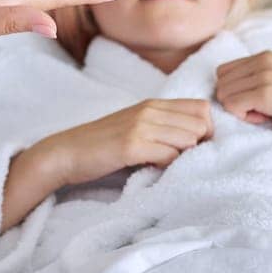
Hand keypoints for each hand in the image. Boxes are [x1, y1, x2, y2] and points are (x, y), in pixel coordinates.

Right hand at [30, 98, 213, 189]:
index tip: (192, 148)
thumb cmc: (102, 145)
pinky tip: (152, 169)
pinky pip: (169, 156)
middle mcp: (149, 110)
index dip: (205, 130)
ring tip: (164, 165)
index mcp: (153, 103)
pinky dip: (167, 166)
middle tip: (179, 160)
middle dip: (198, 146)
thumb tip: (196, 140)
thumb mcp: (136, 126)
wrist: (66, 152)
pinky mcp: (131, 145)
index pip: (202, 108)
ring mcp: (140, 126)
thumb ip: (162, 126)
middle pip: (201, 124)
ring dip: (182, 157)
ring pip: (189, 140)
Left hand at [213, 50, 271, 181]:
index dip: (236, 91)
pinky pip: (232, 105)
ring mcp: (265, 76)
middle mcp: (263, 60)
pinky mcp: (268, 94)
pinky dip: (245, 117)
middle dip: (235, 100)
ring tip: (267, 114)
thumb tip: (225, 91)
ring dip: (240, 110)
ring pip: (223, 94)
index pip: (223, 72)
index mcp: (265, 56)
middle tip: (261, 111)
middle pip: (220, 82)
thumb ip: (257, 80)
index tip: (258, 103)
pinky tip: (267, 118)